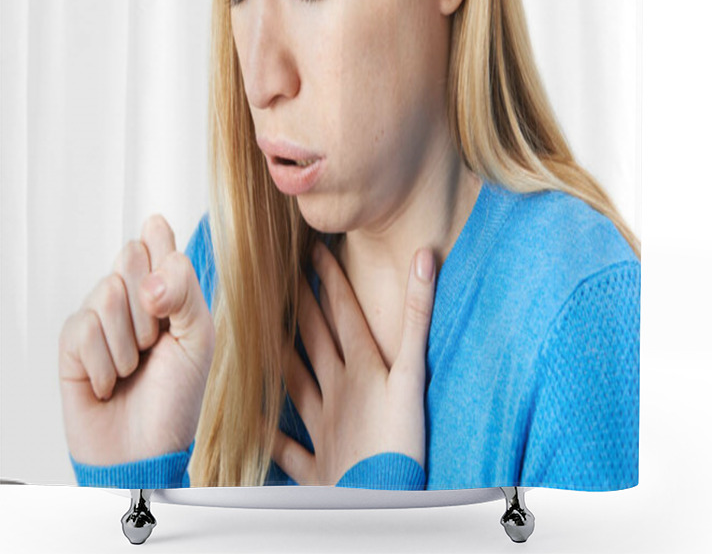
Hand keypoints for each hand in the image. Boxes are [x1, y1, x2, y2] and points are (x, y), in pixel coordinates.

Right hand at [59, 214, 214, 464]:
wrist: (146, 449)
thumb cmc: (177, 394)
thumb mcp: (198, 339)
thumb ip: (185, 294)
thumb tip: (151, 279)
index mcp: (168, 290)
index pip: (158, 240)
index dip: (159, 238)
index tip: (161, 239)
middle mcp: (132, 297)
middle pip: (130, 254)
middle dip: (150, 302)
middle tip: (156, 339)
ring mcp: (100, 318)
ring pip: (106, 291)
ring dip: (128, 340)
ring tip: (135, 367)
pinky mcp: (72, 345)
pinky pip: (83, 328)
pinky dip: (104, 362)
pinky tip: (111, 382)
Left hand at [272, 240, 435, 484]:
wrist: (380, 498)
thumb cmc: (403, 439)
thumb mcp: (416, 374)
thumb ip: (418, 316)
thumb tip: (423, 257)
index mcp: (362, 366)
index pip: (342, 311)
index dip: (329, 278)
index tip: (312, 250)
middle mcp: (336, 388)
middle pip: (314, 338)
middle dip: (300, 304)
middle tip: (279, 276)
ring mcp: (322, 425)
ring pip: (294, 381)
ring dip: (279, 355)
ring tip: (260, 331)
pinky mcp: (315, 462)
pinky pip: (285, 446)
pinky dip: (269, 434)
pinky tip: (251, 420)